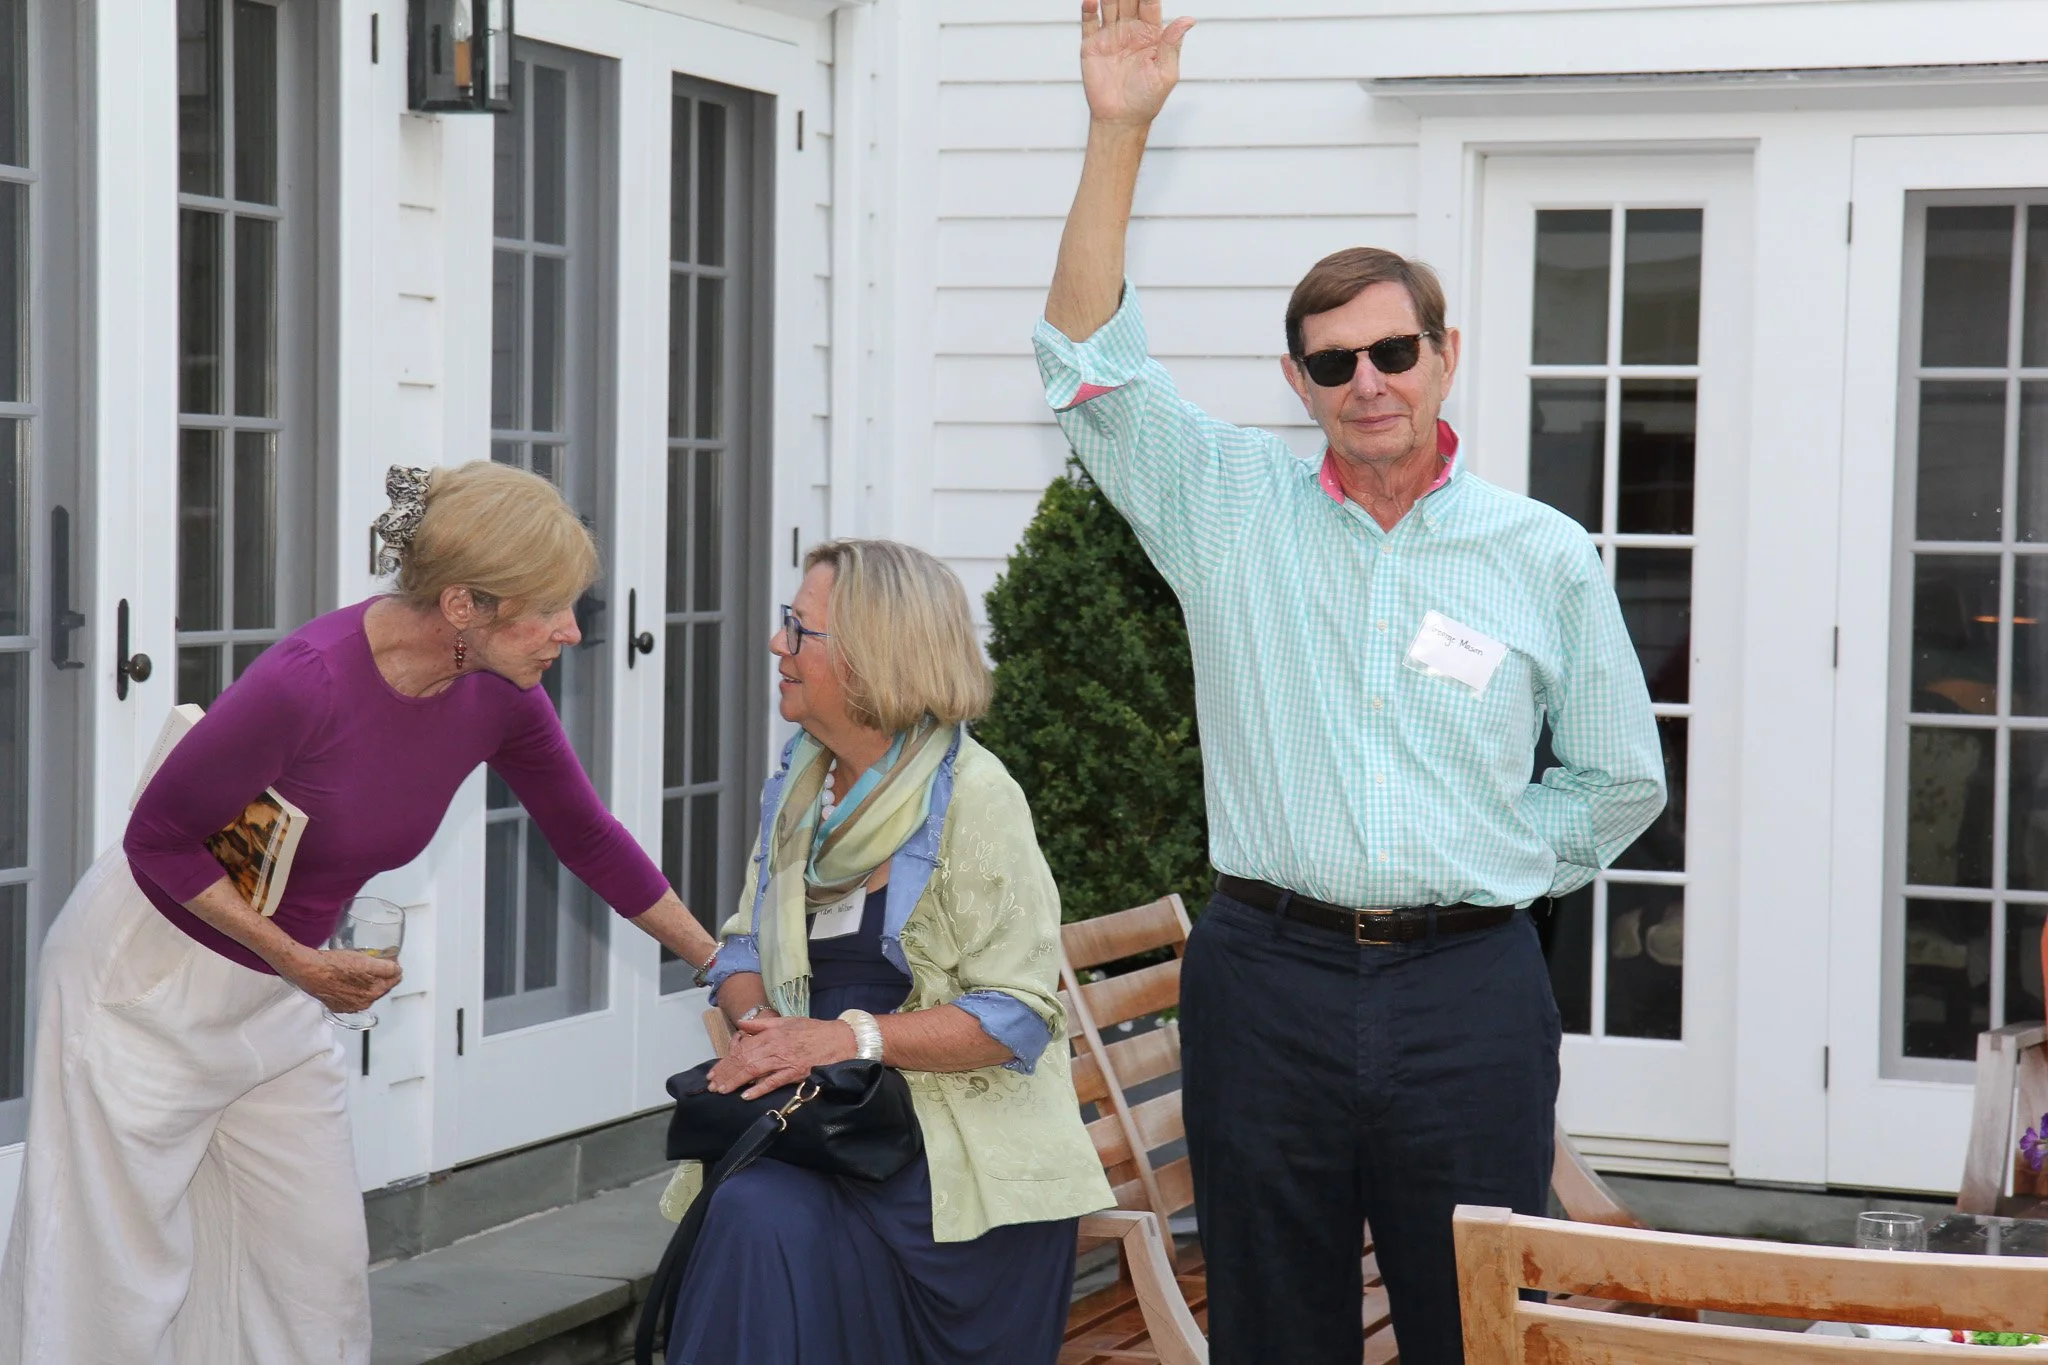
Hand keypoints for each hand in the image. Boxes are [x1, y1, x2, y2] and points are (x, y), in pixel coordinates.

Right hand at [280, 945, 401, 1012]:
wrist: (309, 970)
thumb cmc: (334, 964)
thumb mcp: (365, 961)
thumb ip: (385, 967)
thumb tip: (397, 970)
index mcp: (373, 992)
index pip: (394, 980)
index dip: (394, 968)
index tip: (391, 961)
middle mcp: (364, 1003)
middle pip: (381, 987)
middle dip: (382, 976)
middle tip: (378, 963)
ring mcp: (350, 1006)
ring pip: (367, 992)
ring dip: (368, 983)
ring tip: (361, 970)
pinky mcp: (338, 1006)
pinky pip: (352, 997)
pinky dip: (354, 989)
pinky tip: (349, 980)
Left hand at [707, 1015, 859, 1100]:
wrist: (839, 1039)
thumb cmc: (813, 1030)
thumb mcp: (786, 1021)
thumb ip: (762, 1025)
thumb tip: (741, 1026)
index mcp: (771, 1034)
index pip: (741, 1048)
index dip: (725, 1061)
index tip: (714, 1072)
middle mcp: (775, 1047)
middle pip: (744, 1060)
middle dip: (726, 1074)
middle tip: (712, 1086)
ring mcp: (785, 1061)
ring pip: (754, 1071)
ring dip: (736, 1081)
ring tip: (723, 1090)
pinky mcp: (795, 1073)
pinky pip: (774, 1081)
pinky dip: (759, 1088)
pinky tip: (746, 1095)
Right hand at [1079, 0, 1194, 128]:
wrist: (1121, 120)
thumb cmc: (1147, 99)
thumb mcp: (1166, 73)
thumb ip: (1173, 45)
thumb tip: (1188, 20)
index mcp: (1150, 33)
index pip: (1150, 3)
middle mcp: (1130, 30)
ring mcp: (1110, 35)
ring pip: (1110, 4)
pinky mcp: (1092, 45)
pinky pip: (1089, 21)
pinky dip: (1089, 8)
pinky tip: (1091, 0)